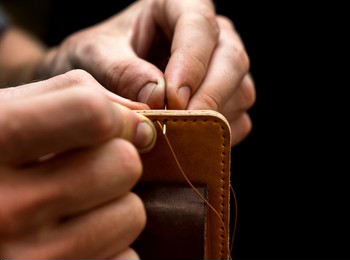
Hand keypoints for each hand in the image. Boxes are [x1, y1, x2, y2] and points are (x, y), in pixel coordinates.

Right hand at [0, 70, 156, 258]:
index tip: (112, 124)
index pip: (92, 113)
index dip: (115, 115)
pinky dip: (111, 246)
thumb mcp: (11, 112)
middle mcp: (5, 207)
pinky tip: (72, 238)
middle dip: (117, 160)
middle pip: (124, 164)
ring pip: (131, 214)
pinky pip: (126, 258)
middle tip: (87, 169)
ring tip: (75, 205)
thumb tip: (142, 120)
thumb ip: (72, 96)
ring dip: (115, 205)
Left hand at [36, 0, 255, 145]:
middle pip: (232, 60)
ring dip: (212, 120)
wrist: (105, 75)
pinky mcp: (228, 98)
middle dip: (209, 97)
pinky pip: (240, 119)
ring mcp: (223, 68)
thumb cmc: (101, 56)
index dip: (191, 63)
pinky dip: (218, 136)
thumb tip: (157, 95)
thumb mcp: (94, 54)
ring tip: (177, 137)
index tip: (173, 99)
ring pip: (241, 92)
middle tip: (179, 127)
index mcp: (178, 4)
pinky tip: (189, 142)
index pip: (199, 26)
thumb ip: (120, 70)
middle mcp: (211, 34)